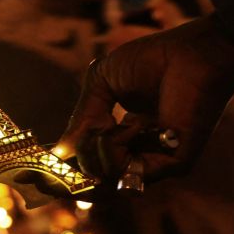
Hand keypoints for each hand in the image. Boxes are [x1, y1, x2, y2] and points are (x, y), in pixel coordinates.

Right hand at [53, 14, 233, 181]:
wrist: (190, 53)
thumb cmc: (151, 59)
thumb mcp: (101, 83)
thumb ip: (82, 117)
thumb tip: (61, 151)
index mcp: (129, 132)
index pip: (95, 160)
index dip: (70, 167)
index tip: (42, 170)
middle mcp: (143, 150)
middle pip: (98, 178)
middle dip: (75, 169)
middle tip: (61, 156)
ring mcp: (158, 160)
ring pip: (108, 180)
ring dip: (96, 152)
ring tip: (109, 123)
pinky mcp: (173, 164)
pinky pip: (128, 174)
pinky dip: (114, 151)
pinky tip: (125, 126)